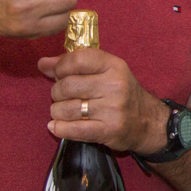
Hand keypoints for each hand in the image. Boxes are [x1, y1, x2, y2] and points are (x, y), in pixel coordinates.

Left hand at [40, 46, 166, 153]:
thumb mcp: (105, 72)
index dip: (60, 67)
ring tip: (64, 112)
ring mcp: (112, 109)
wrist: (147, 121)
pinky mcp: (108, 130)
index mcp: (114, 66)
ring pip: (65, 109)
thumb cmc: (121, 93)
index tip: (59, 74)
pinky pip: (72, 130)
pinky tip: (57, 126)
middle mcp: (115, 85)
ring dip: (57, 112)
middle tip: (63, 97)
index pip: (77, 59)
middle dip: (57, 92)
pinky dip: (59, 128)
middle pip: (67, 86)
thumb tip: (42, 63)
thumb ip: (73, 65)